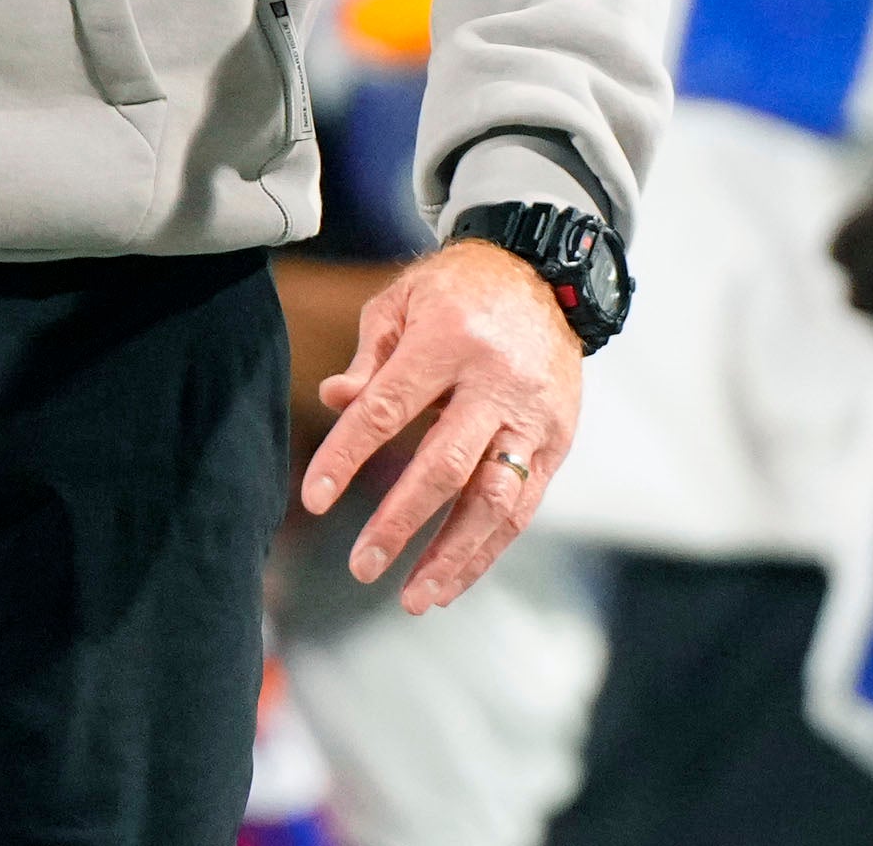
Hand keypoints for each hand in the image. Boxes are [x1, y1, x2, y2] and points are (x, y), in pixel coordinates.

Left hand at [301, 237, 581, 613]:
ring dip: (453, 555)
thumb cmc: (459, 291)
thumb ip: (370, 356)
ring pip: (494, 498)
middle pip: (445, 464)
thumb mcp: (404, 301)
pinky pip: (523, 506)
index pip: (388, 408)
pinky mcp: (558, 441)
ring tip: (413, 597)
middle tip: (362, 567)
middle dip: (401, 522)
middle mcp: (496, 382)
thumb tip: (334, 400)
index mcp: (449, 340)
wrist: (547, 276)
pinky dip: (487, 550)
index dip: (348, 456)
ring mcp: (533, 416)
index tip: (314, 500)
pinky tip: (452, 581)